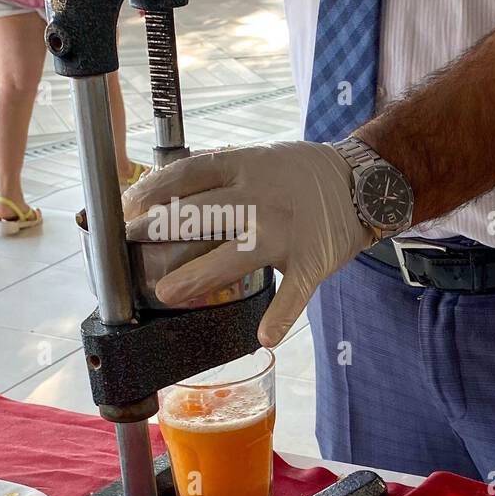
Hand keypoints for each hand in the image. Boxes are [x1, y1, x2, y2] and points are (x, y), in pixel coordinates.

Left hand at [122, 142, 373, 347]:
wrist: (368, 184)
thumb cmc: (306, 175)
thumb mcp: (262, 158)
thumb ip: (223, 176)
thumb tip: (170, 193)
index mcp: (246, 167)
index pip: (187, 175)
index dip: (151, 191)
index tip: (126, 208)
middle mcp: (261, 198)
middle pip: (200, 214)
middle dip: (158, 230)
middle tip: (130, 246)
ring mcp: (286, 233)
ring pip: (234, 255)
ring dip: (198, 276)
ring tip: (168, 293)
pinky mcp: (311, 262)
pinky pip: (294, 294)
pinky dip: (280, 318)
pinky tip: (265, 337)